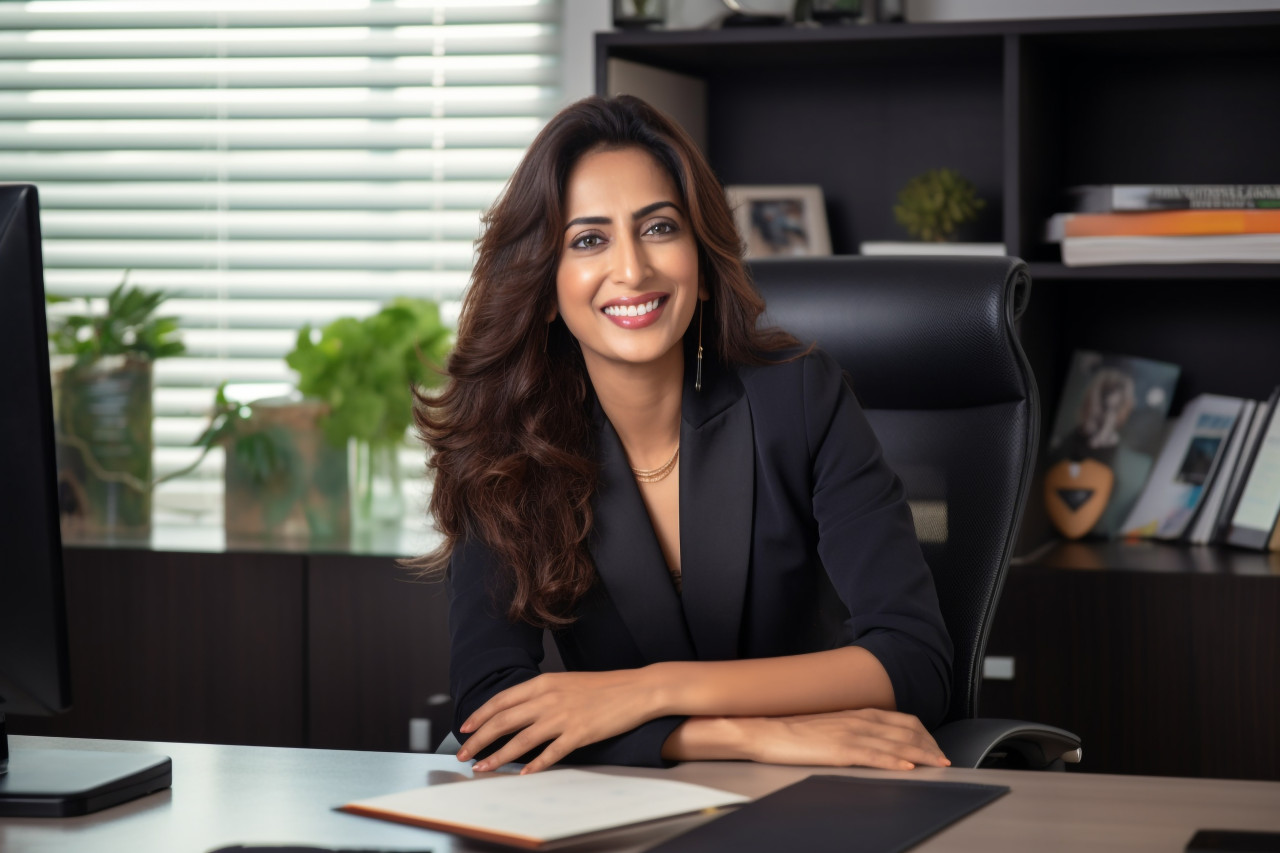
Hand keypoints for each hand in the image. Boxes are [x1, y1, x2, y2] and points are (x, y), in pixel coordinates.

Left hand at [456, 669, 660, 773]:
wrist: (637, 689)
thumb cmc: (604, 687)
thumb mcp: (566, 683)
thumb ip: (542, 695)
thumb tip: (518, 711)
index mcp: (544, 683)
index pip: (501, 700)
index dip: (479, 715)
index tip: (464, 728)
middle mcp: (548, 699)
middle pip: (503, 721)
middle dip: (478, 739)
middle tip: (463, 754)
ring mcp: (563, 717)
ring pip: (520, 740)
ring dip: (497, 756)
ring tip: (483, 768)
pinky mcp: (579, 734)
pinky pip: (550, 753)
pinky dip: (534, 765)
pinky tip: (523, 774)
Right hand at [742, 708, 949, 770]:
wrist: (767, 730)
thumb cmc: (793, 729)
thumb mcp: (830, 724)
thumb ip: (853, 728)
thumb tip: (871, 740)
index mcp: (858, 713)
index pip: (902, 720)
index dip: (924, 734)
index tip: (935, 746)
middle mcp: (860, 720)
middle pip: (907, 730)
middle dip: (930, 745)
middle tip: (944, 759)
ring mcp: (852, 734)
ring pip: (897, 743)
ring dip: (922, 754)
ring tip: (938, 765)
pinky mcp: (841, 749)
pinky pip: (875, 756)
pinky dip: (895, 761)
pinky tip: (908, 768)